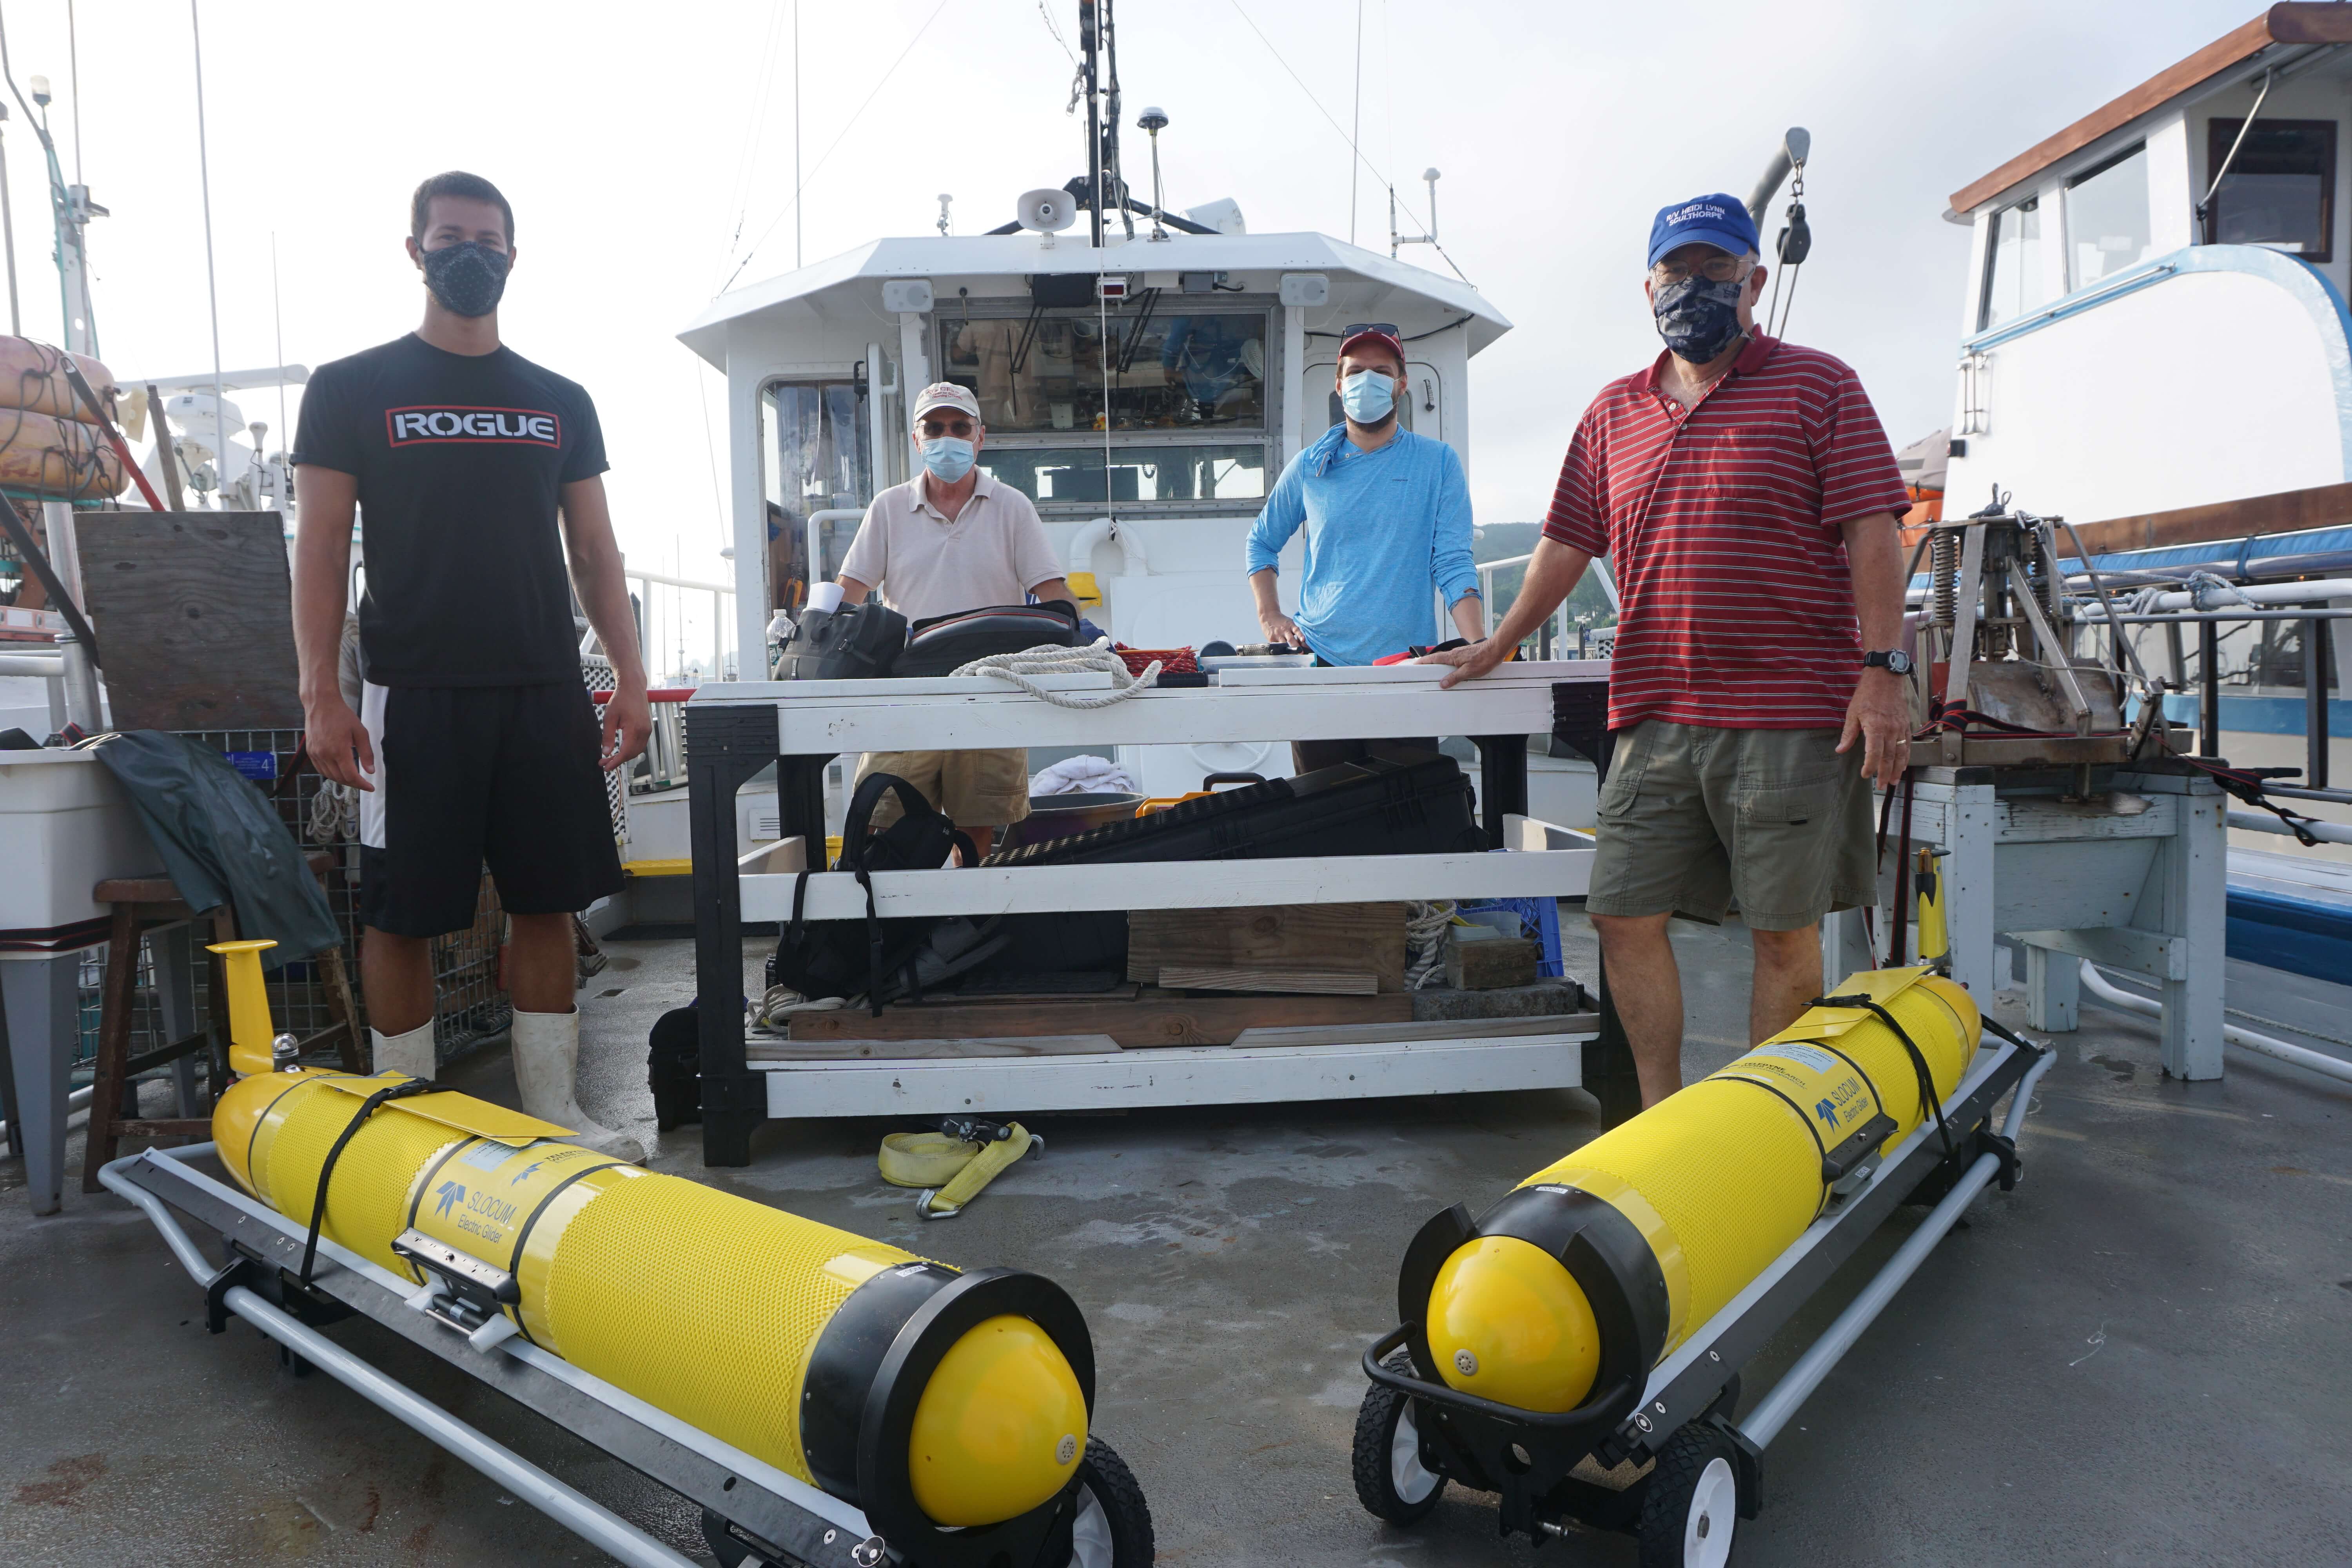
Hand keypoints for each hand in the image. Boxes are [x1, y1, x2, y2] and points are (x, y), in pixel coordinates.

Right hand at [303, 696, 374, 791]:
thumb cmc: (342, 716)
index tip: (371, 788)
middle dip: (354, 784)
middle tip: (364, 784)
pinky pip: (320, 769)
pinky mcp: (309, 752)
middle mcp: (324, 755)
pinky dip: (331, 774)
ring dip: (342, 780)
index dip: (362, 784)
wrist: (321, 704)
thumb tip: (370, 771)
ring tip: (353, 779)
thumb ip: (366, 753)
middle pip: (340, 778)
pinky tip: (339, 772)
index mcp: (338, 750)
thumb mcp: (360, 732)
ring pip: (329, 776)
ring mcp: (315, 754)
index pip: (351, 776)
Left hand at [601, 684, 651, 772]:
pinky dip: (630, 750)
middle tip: (605, 762)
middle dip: (618, 761)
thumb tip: (606, 752)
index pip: (625, 752)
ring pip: (637, 751)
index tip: (606, 767)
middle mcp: (644, 732)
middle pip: (632, 754)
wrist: (633, 688)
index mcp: (635, 729)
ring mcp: (647, 731)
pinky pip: (640, 744)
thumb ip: (607, 736)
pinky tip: (621, 750)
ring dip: (625, 756)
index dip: (615, 762)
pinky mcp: (647, 729)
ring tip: (611, 757)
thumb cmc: (621, 699)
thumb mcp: (609, 718)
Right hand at [1257, 608, 1304, 649]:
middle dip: (1296, 646)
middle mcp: (1284, 630)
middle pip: (1290, 639)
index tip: (1303, 640)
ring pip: (1283, 644)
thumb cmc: (1281, 621)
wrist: (1268, 616)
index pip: (1296, 630)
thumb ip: (1296, 631)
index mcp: (1290, 625)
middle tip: (1301, 652)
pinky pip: (1277, 646)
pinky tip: (1284, 652)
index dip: (1300, 635)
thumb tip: (1303, 642)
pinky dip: (1281, 650)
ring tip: (1293, 654)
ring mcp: (1277, 635)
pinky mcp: (1272, 639)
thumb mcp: (1290, 623)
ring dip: (1289, 650)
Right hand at [1424, 639, 1507, 688]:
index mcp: (1452, 657)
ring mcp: (1460, 653)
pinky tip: (1452, 669)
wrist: (1495, 649)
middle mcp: (1454, 653)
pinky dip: (1448, 664)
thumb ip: (1454, 677)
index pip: (1433, 658)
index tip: (1415, 664)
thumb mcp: (1468, 672)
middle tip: (1422, 669)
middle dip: (1429, 663)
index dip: (1423, 661)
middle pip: (1438, 658)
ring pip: (1446, 659)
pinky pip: (1453, 659)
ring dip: (1439, 664)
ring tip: (1435, 672)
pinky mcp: (1466, 654)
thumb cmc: (1484, 659)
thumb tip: (1442, 683)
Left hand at [1839, 669, 1912, 789]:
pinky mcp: (1906, 725)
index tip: (1865, 775)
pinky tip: (1902, 765)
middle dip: (1884, 773)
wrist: (1885, 679)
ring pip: (1900, 753)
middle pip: (1889, 757)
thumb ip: (1848, 734)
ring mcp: (1900, 727)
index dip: (1870, 767)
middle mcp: (1890, 729)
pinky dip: (1905, 757)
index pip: (1873, 753)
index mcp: (1875, 727)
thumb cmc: (1866, 695)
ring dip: (1897, 769)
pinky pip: (1907, 744)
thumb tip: (1840, 750)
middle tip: (1880, 786)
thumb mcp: (1852, 714)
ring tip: (1893, 781)